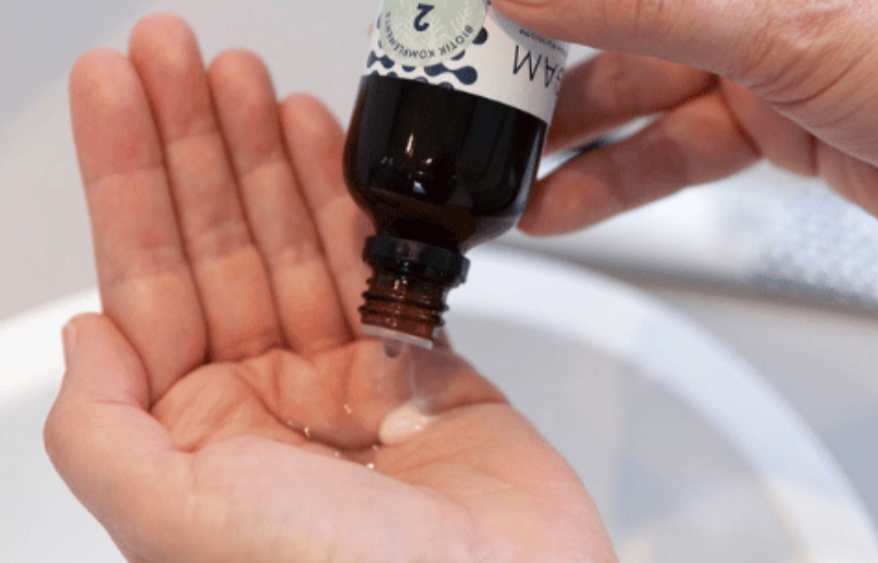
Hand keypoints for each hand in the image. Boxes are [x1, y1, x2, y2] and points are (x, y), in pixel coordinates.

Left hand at [44, 14, 614, 562]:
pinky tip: (314, 136)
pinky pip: (371, 260)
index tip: (118, 94)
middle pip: (215, 244)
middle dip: (191, 143)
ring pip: (291, 239)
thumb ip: (105, 433)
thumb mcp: (179, 523)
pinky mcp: (418, 364)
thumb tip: (83, 338)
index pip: (144, 281)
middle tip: (174, 54)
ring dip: (263, 151)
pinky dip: (342, 195)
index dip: (127, 180)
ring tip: (240, 75)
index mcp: (196, 440)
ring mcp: (341, 380)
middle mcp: (264, 405)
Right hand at [495, 0, 877, 257]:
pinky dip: (621, 181)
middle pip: (621, 23)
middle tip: (476, 99)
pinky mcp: (780, 128)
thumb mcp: (787, 24)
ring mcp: (770, 58)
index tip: (477, 16)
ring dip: (571, 141)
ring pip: (642, 96)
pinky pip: (678, 151)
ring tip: (504, 174)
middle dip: (543, 66)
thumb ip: (646, 5)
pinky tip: (567, 202)